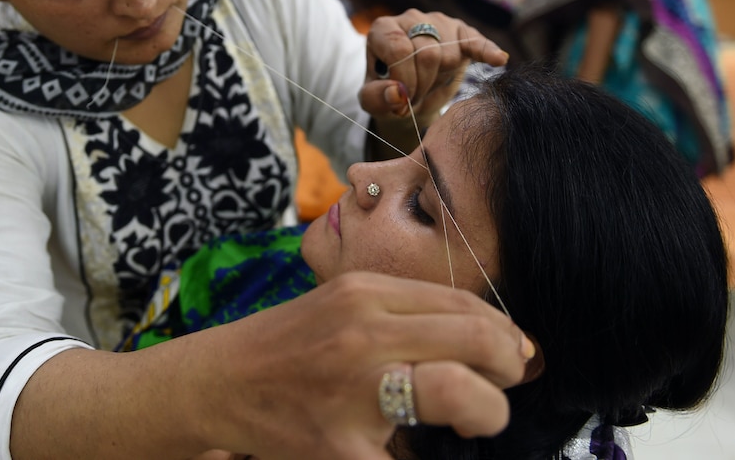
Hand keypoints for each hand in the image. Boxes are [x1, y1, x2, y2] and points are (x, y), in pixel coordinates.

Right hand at [194, 272, 534, 459]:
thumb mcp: (342, 303)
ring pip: (457, 391)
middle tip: (506, 382)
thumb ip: (405, 313)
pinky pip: (410, 457)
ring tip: (477, 416)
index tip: (514, 351)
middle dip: (507, 366)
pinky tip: (423, 450)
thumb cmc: (288, 344)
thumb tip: (482, 336)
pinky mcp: (340, 444)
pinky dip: (432, 454)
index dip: (503, 331)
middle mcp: (361, 331)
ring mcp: (351, 389)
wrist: (220, 382)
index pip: (462, 304)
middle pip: (472, 338)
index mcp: (365, 292)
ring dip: (487, 410)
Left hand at [360, 10, 507, 122]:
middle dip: (423, 84)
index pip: (400, 50)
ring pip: (450, 54)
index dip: (405, 80)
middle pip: (428, 53)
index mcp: (383, 29)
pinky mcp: (462, 32)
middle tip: (416, 98)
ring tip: (428, 86)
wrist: (410, 91)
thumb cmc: (388, 92)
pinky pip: (476, 41)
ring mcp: (438, 22)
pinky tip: (499, 59)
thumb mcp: (373, 101)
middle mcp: (409, 18)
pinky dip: (487, 51)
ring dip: (441, 79)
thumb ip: (376, 98)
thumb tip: (398, 93)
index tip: (404, 99)